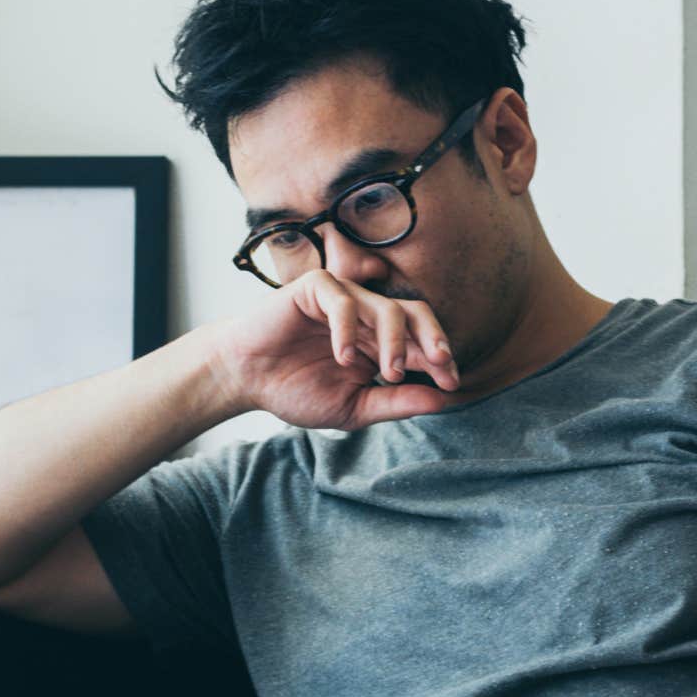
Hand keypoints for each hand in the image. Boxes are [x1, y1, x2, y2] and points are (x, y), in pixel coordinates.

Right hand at [199, 270, 461, 430]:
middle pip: (416, 313)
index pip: (422, 341)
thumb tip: (443, 401)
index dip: (440, 360)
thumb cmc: (296, 391)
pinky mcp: (314, 288)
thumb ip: (395, 402)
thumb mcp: (353, 407)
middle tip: (440, 364)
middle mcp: (366, 316)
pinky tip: (344, 358)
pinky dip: (347, 328)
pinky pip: (342, 301)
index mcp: (379, 342)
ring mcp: (343, 299)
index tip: (451, 384)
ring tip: (388, 372)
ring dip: (394, 341)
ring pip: (385, 307)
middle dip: (433, 338)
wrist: (245, 379)